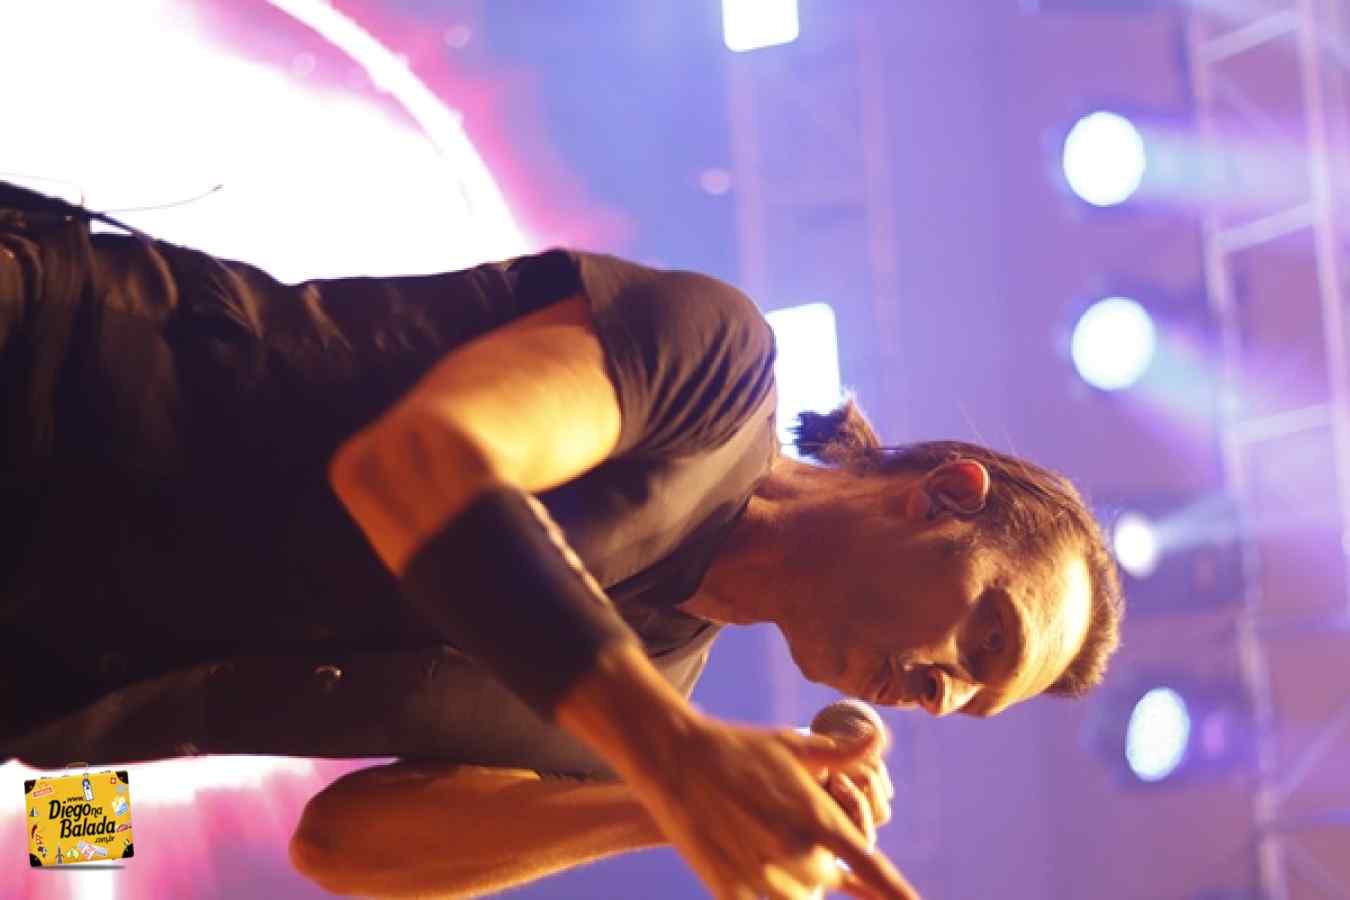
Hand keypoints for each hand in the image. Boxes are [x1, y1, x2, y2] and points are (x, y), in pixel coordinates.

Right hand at [618, 714, 920, 899]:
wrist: (674, 757)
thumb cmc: (738, 747)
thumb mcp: (793, 745)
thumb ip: (841, 754)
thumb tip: (878, 740)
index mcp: (818, 818)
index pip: (872, 868)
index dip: (897, 895)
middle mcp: (797, 851)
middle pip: (828, 879)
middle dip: (819, 863)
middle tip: (785, 826)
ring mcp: (762, 874)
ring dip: (793, 884)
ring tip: (766, 847)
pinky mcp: (728, 886)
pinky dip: (763, 896)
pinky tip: (753, 874)